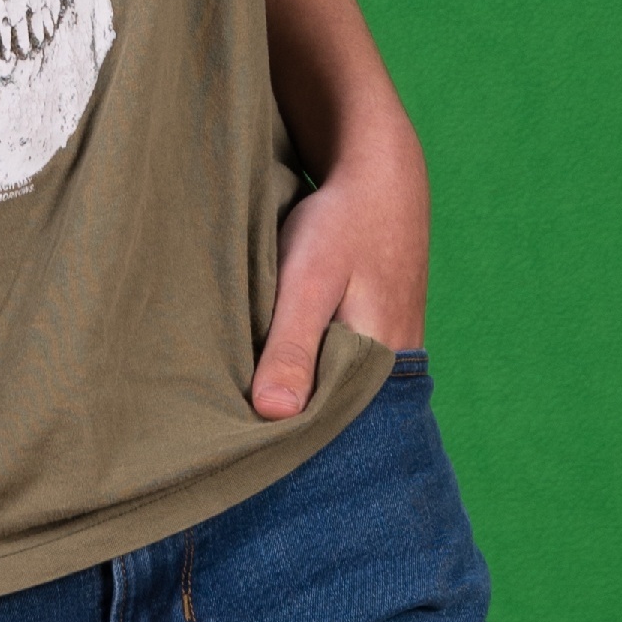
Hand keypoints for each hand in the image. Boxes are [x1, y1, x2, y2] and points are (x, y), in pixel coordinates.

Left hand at [250, 99, 428, 418]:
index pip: (331, 430)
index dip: (286, 442)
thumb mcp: (309, 279)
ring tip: (244, 407)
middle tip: (230, 432)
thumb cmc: (342, 224)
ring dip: (297, 394)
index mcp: (380, 366)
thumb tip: (272, 414)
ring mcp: (387, 351)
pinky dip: (307, 370)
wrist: (379, 174)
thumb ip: (292, 345)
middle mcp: (392, 368)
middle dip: (290, 424)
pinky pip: (338, 367)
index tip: (236, 447)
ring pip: (333, 390)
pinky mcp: (375, 332)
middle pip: (333, 414)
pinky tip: (272, 369)